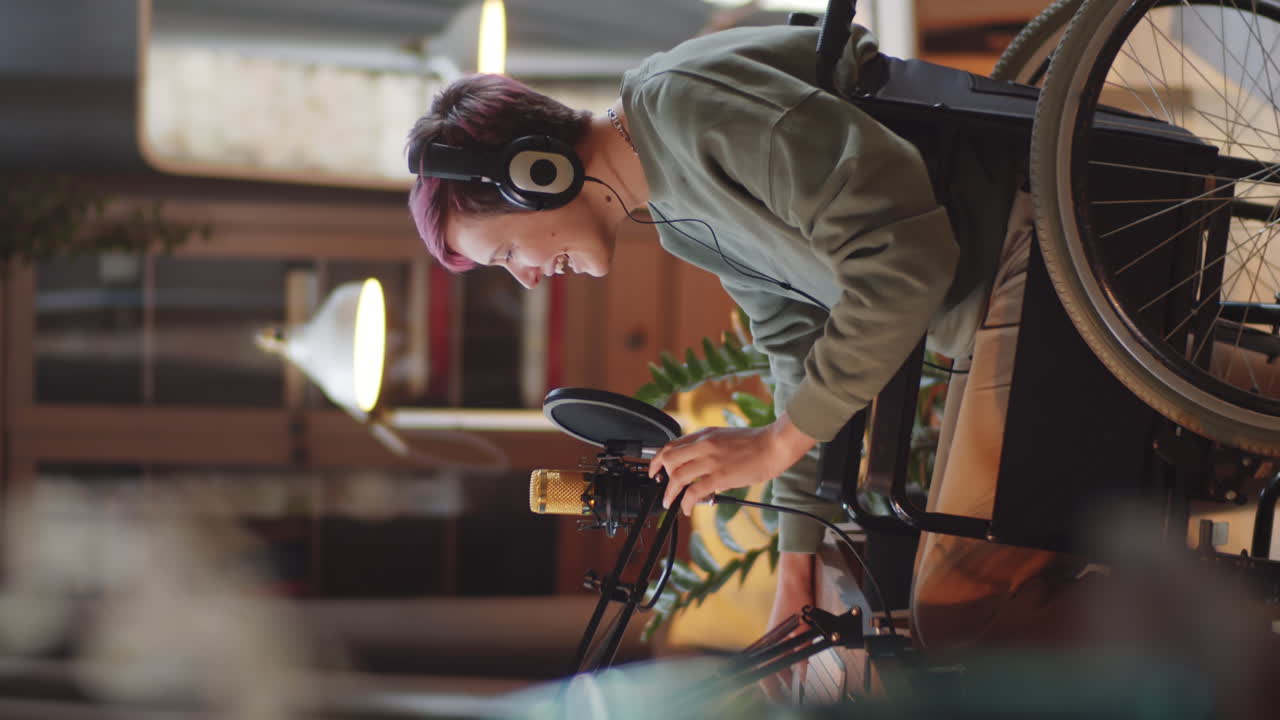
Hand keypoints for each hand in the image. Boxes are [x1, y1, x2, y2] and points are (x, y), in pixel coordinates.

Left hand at [650, 412, 815, 515]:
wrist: (773, 445)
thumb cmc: (755, 443)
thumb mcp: (724, 437)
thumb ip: (708, 447)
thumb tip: (697, 465)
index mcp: (704, 434)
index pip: (671, 445)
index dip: (658, 460)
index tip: (655, 470)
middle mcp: (703, 445)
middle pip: (668, 459)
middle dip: (661, 476)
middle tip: (663, 488)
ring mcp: (710, 460)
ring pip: (677, 477)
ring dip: (670, 493)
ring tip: (670, 503)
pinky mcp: (719, 476)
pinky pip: (693, 491)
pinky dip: (685, 502)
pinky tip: (686, 508)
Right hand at [759, 551, 816, 702]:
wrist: (794, 580)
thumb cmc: (798, 602)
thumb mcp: (805, 633)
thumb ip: (803, 657)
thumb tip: (803, 677)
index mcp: (772, 643)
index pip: (765, 674)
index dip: (770, 690)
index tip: (778, 700)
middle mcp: (769, 640)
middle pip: (768, 669)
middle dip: (777, 685)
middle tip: (786, 696)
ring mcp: (774, 635)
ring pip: (774, 661)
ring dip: (782, 673)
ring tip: (793, 684)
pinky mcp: (779, 630)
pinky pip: (778, 652)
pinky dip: (785, 661)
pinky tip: (795, 664)